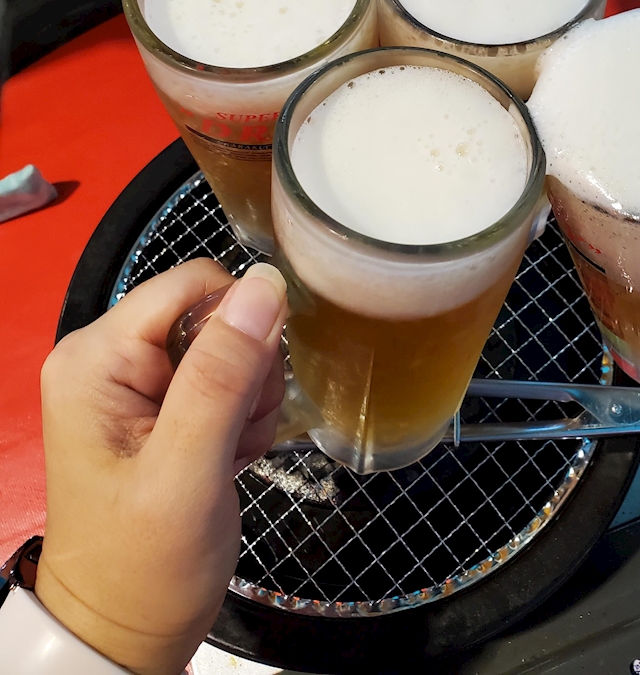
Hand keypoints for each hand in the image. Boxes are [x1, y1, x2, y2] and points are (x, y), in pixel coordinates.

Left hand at [35, 260, 286, 674]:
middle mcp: (110, 354)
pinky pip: (228, 376)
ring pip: (231, 344)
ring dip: (249, 397)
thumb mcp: (186, 471)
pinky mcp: (163, 403)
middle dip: (246, 370)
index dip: (239, 323)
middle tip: (234, 435)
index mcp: (97, 355)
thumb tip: (266, 283)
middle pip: (215, 312)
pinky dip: (242, 416)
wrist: (127, 632)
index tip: (249, 389)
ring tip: (230, 453)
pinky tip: (229, 456)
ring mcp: (136, 380)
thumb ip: (223, 375)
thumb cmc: (146, 564)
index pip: (192, 284)